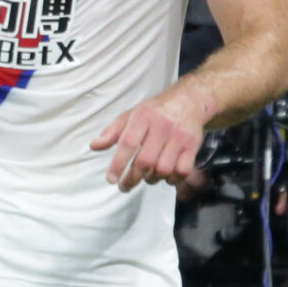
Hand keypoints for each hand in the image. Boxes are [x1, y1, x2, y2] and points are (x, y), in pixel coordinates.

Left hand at [92, 87, 209, 188]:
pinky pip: (182, 171)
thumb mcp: (131, 115)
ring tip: (146, 177)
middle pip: (145, 161)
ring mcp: (179, 136)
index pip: (128, 143)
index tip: (111, 179)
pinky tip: (165, 176)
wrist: (189, 101)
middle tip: (124, 186)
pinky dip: (172, 179)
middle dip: (132, 178)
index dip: (118, 164)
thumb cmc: (155, 112)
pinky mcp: (193, 145)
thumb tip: (94, 146)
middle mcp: (162, 126)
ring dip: (151, 179)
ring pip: (163, 169)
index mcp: (143, 117)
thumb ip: (112, 132)